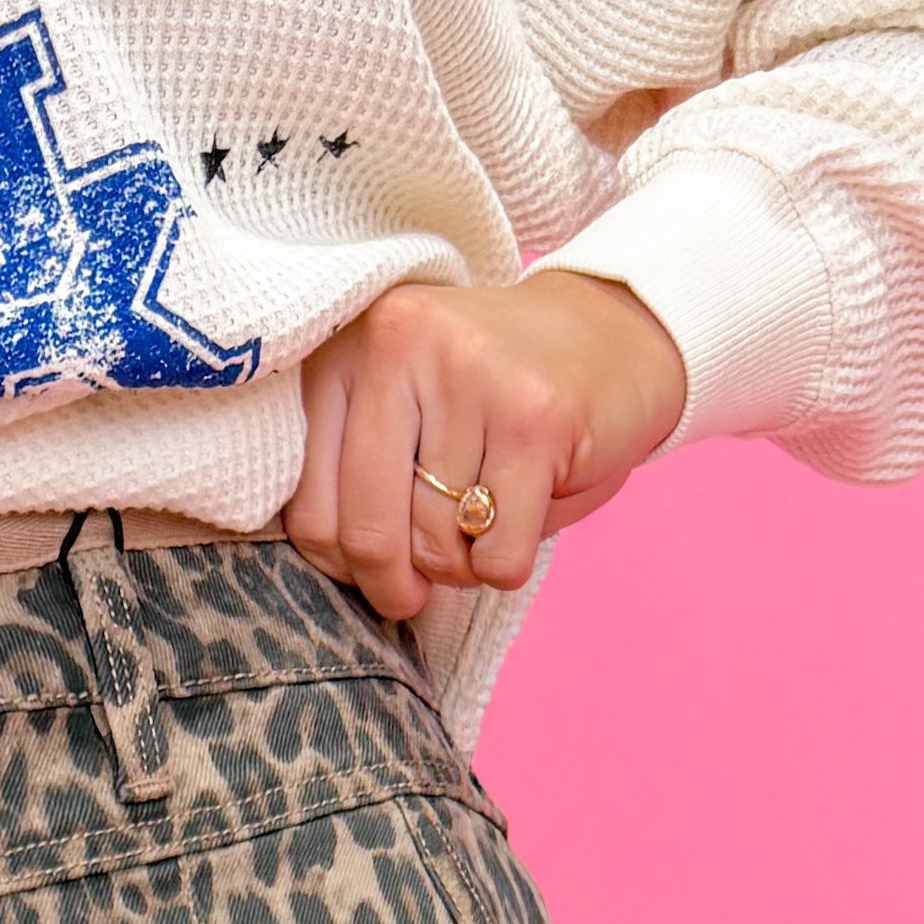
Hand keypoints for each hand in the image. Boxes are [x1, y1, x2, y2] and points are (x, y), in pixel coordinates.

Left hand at [285, 267, 688, 626]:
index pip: (310, 506)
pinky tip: (521, 517)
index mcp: (349, 347)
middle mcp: (400, 345)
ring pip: (437, 546)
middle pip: (368, 532)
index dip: (340, 564)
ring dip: (462, 566)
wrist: (613, 332)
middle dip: (393, 585)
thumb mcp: (407, 406)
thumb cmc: (496, 393)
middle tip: (414, 592)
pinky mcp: (535, 419)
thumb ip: (355, 467)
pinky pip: (497, 553)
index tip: (372, 568)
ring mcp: (469, 376)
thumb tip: (340, 570)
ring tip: (482, 523)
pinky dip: (506, 565)